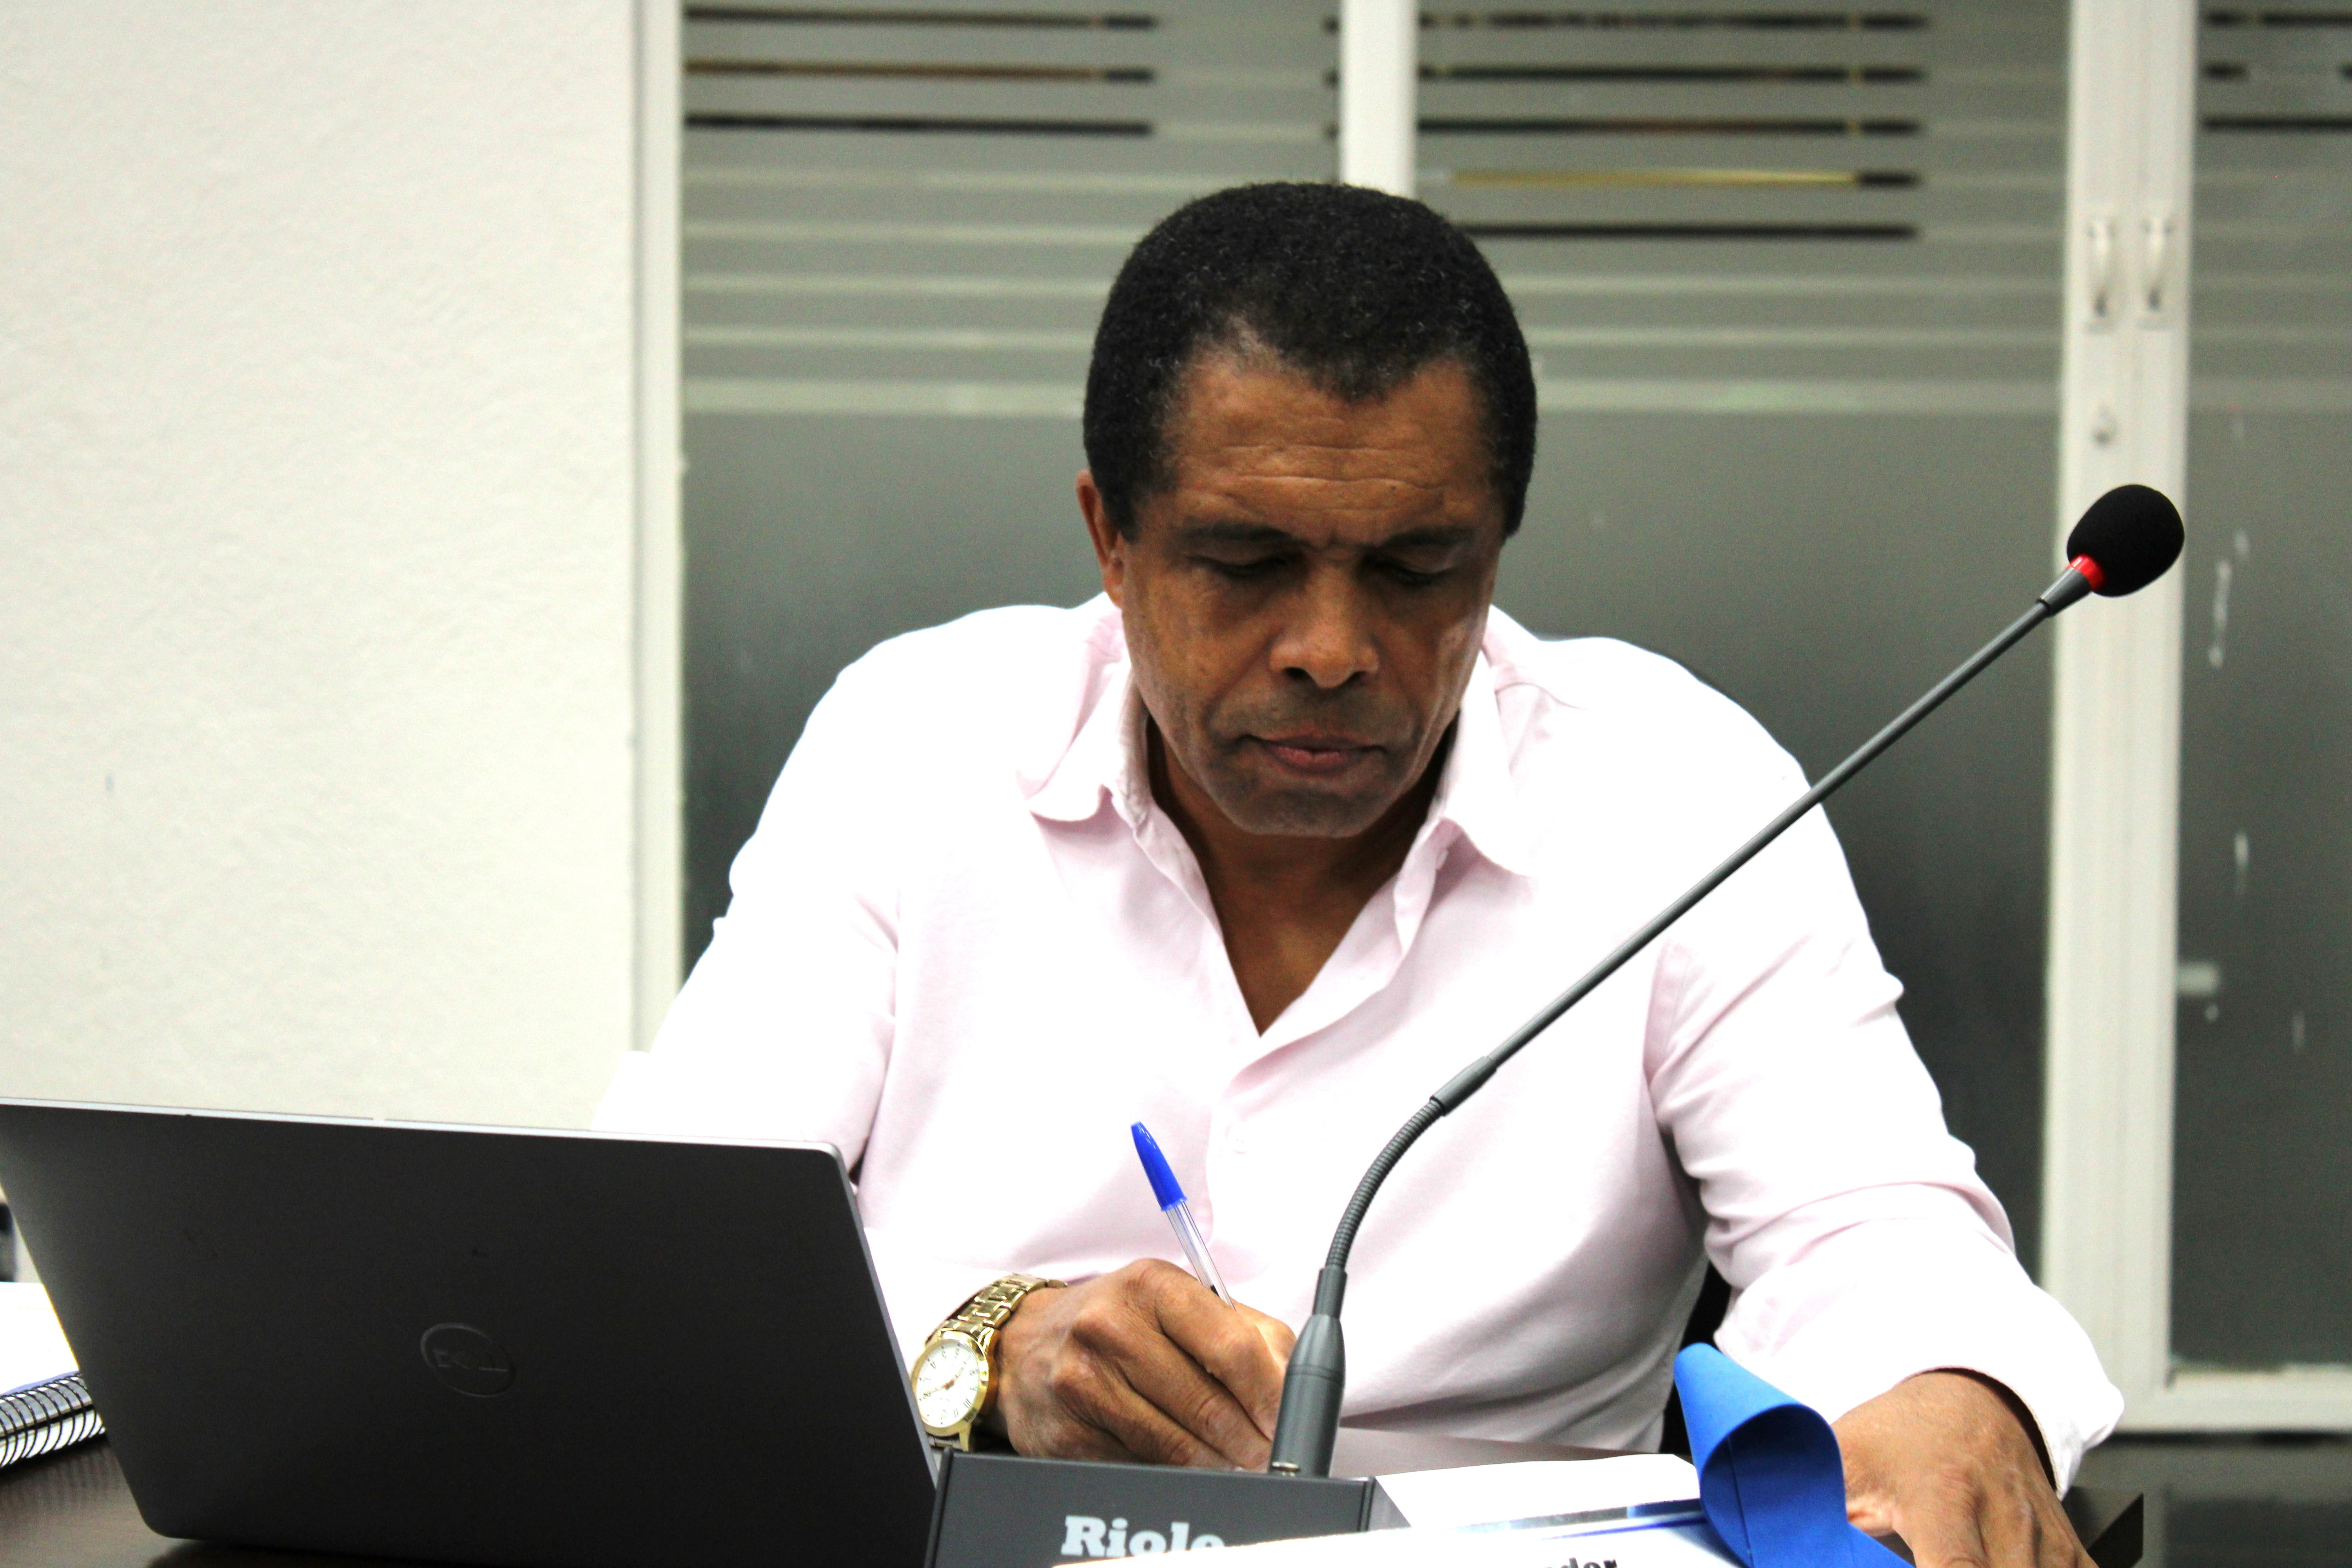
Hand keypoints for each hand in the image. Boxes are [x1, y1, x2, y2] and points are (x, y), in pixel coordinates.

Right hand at [987, 1258, 1296, 1467]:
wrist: (1025, 1346)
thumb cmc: (1117, 1323)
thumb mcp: (1178, 1303)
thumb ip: (1244, 1332)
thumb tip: (1288, 1386)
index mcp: (1151, 1285)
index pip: (1231, 1346)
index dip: (1269, 1394)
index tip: (1286, 1421)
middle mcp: (1111, 1326)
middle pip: (1206, 1402)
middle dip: (1250, 1440)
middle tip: (1270, 1456)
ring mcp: (1083, 1380)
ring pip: (1175, 1442)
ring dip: (1218, 1464)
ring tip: (1239, 1467)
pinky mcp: (1069, 1432)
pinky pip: (1140, 1465)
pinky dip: (1174, 1474)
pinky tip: (1190, 1469)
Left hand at [1833, 1370, 2090, 1567]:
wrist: (1971, 1398)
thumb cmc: (1898, 1436)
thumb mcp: (1843, 1458)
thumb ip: (1808, 1500)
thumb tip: (1763, 1526)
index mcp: (1943, 1496)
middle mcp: (2004, 1515)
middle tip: (1928, 1564)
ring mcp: (2044, 1533)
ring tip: (1957, 1565)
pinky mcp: (2071, 1546)